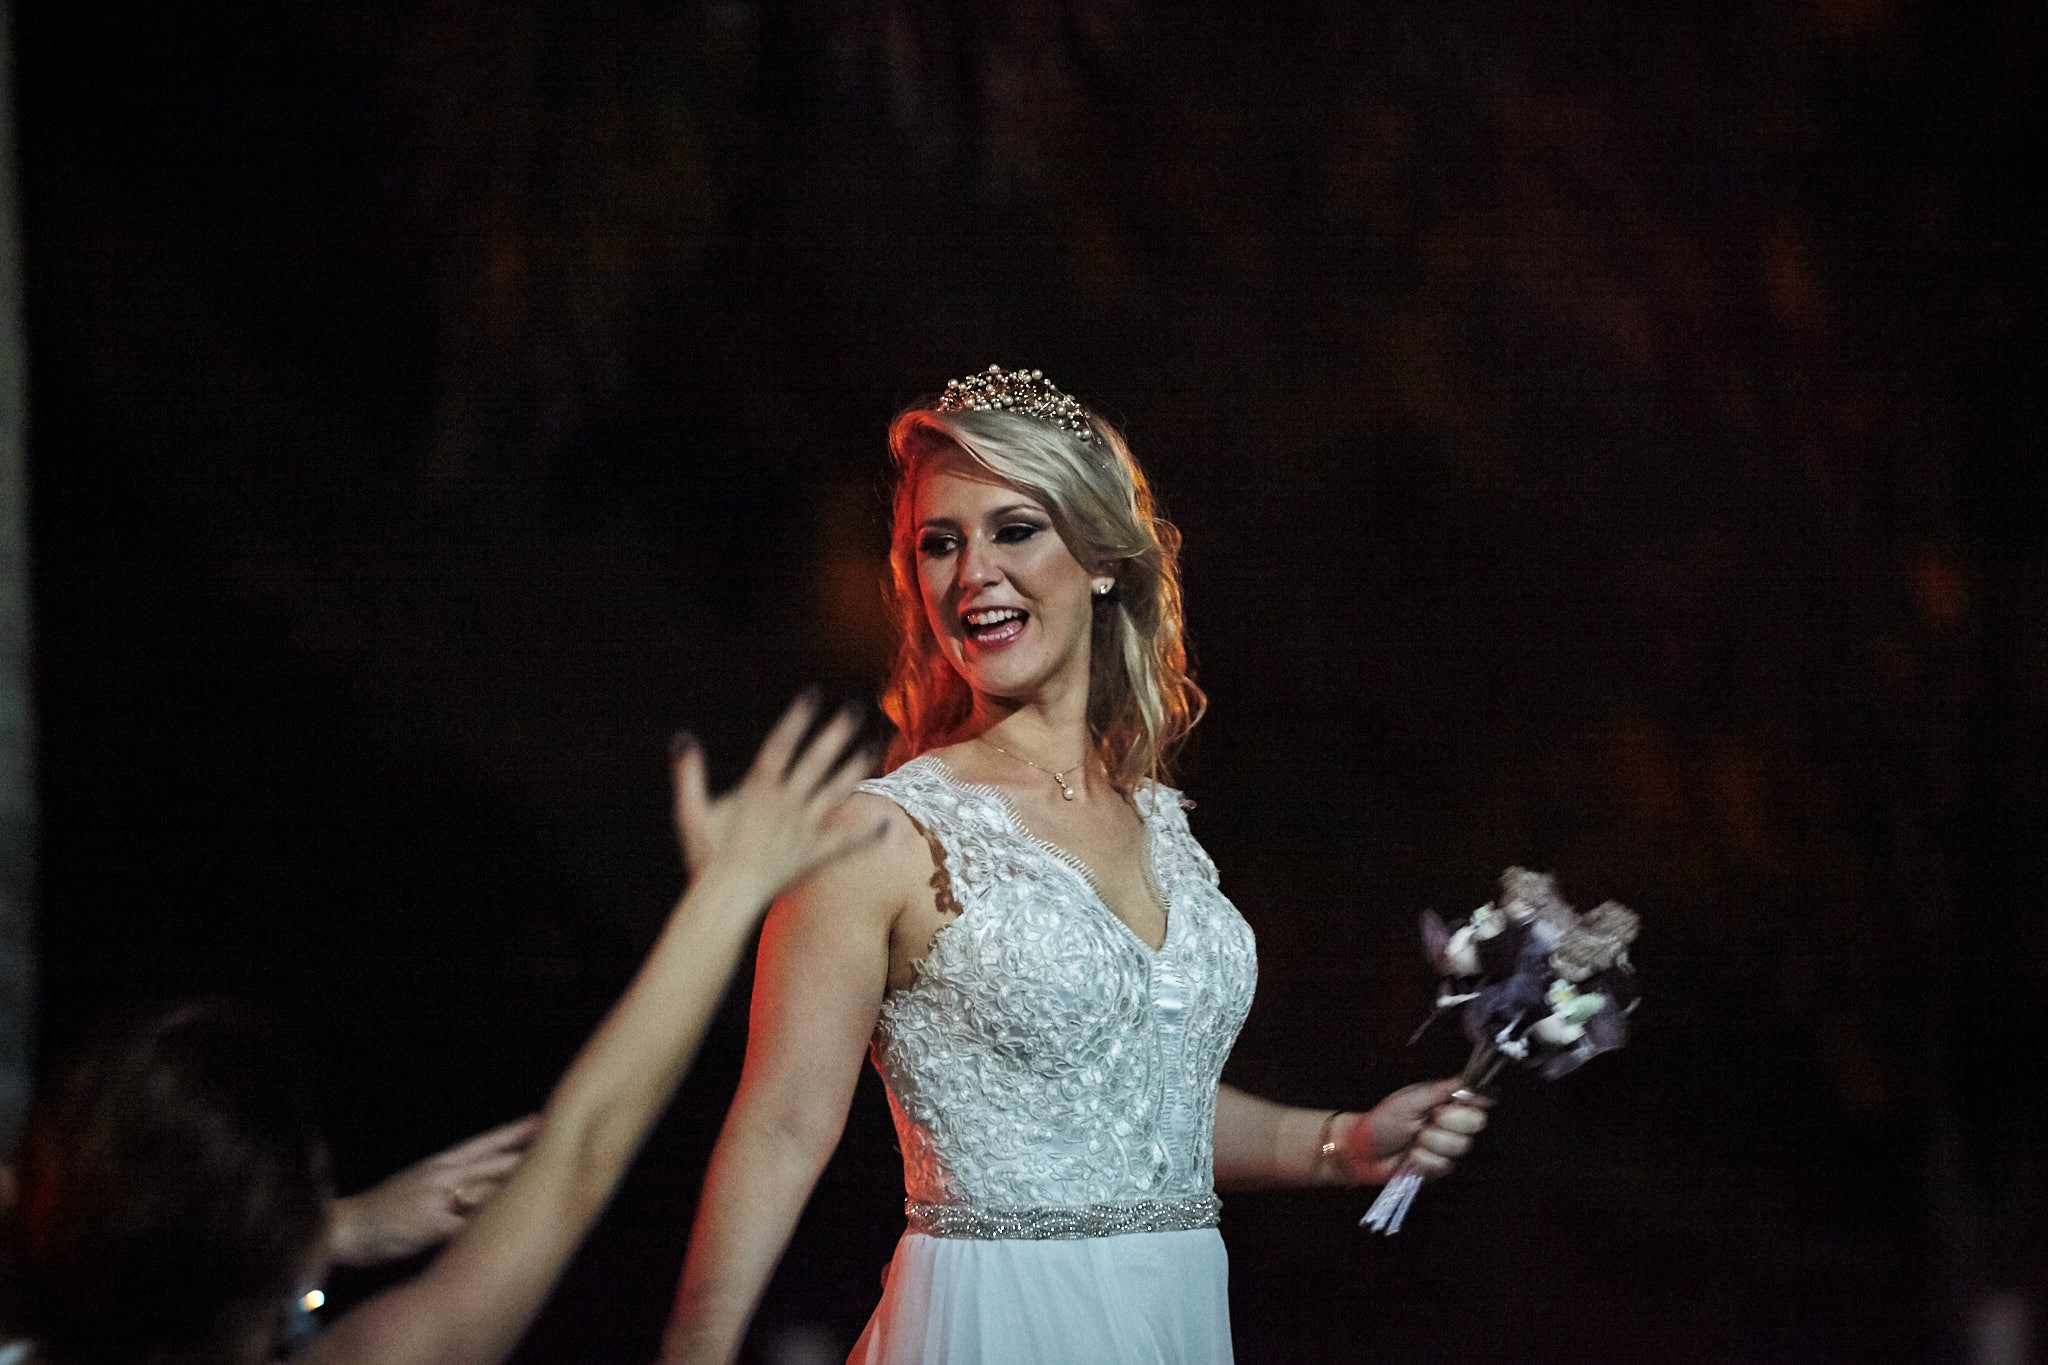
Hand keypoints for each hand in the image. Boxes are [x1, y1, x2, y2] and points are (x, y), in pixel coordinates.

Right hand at [326, 1114, 539, 1266]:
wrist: (347, 1227)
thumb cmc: (385, 1210)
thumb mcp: (419, 1184)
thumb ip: (453, 1182)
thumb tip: (487, 1185)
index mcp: (440, 1164)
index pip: (486, 1142)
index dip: (516, 1132)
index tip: (544, 1119)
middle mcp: (442, 1175)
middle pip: (496, 1163)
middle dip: (530, 1157)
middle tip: (566, 1144)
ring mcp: (438, 1199)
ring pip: (488, 1191)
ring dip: (518, 1189)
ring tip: (553, 1182)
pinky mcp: (432, 1226)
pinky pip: (468, 1226)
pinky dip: (490, 1226)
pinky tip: (512, 1227)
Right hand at [670, 692, 883, 895]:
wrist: (727, 897)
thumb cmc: (706, 855)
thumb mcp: (691, 812)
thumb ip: (689, 775)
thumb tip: (681, 739)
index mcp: (759, 790)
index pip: (780, 745)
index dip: (796, 719)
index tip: (813, 695)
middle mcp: (787, 804)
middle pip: (815, 762)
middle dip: (835, 734)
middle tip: (854, 710)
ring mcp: (804, 828)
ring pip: (835, 792)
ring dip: (855, 768)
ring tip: (874, 747)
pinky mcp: (814, 854)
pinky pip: (844, 842)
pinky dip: (865, 833)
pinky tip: (886, 823)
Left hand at [1346, 1079, 1489, 1185]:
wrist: (1366, 1150)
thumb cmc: (1385, 1120)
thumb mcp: (1413, 1099)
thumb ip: (1444, 1090)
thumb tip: (1471, 1081)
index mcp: (1447, 1103)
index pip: (1478, 1100)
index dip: (1474, 1101)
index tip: (1459, 1101)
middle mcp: (1452, 1124)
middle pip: (1476, 1123)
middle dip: (1449, 1121)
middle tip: (1428, 1119)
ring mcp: (1448, 1147)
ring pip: (1459, 1146)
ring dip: (1431, 1141)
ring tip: (1413, 1138)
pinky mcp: (1440, 1168)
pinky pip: (1444, 1164)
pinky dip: (1423, 1159)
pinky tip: (1411, 1155)